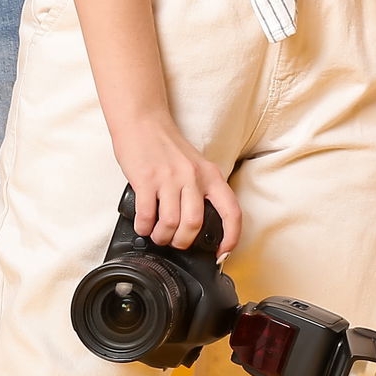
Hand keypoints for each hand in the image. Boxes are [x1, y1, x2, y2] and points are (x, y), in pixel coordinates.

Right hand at [111, 113, 240, 256]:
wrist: (143, 122)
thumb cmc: (167, 147)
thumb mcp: (195, 166)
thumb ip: (200, 190)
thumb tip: (197, 225)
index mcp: (210, 174)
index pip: (231, 211)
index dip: (231, 237)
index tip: (222, 253)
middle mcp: (193, 176)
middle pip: (194, 224)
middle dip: (183, 241)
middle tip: (175, 241)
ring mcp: (169, 178)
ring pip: (171, 223)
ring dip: (162, 236)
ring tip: (157, 234)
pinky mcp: (146, 179)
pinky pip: (147, 215)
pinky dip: (144, 227)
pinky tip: (143, 225)